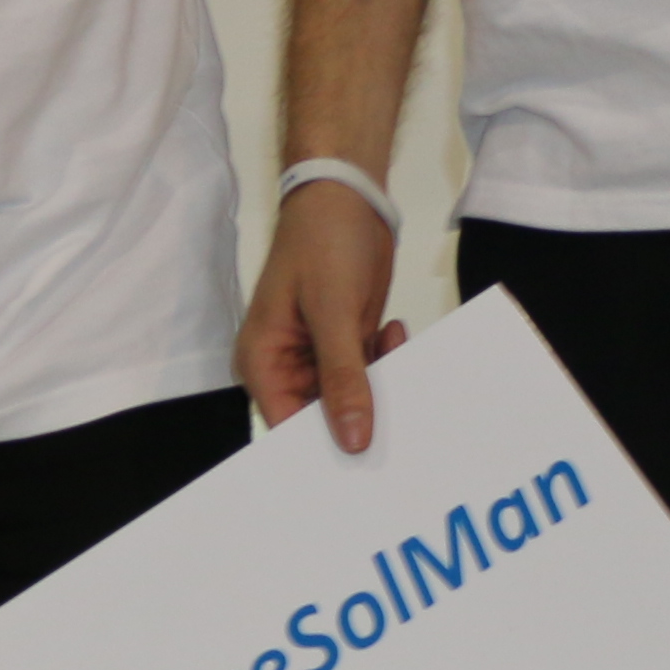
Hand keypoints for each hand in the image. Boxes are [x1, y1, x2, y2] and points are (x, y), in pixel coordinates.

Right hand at [240, 179, 405, 451]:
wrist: (346, 196)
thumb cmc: (323, 246)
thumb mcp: (333, 312)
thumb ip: (343, 378)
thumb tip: (352, 442)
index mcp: (264, 362)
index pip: (288, 428)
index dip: (321, 452)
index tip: (365, 473)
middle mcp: (286, 367)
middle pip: (323, 419)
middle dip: (361, 420)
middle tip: (405, 430)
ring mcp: (318, 356)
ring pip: (353, 398)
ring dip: (382, 386)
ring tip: (403, 363)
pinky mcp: (346, 344)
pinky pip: (370, 373)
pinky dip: (388, 361)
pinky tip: (396, 332)